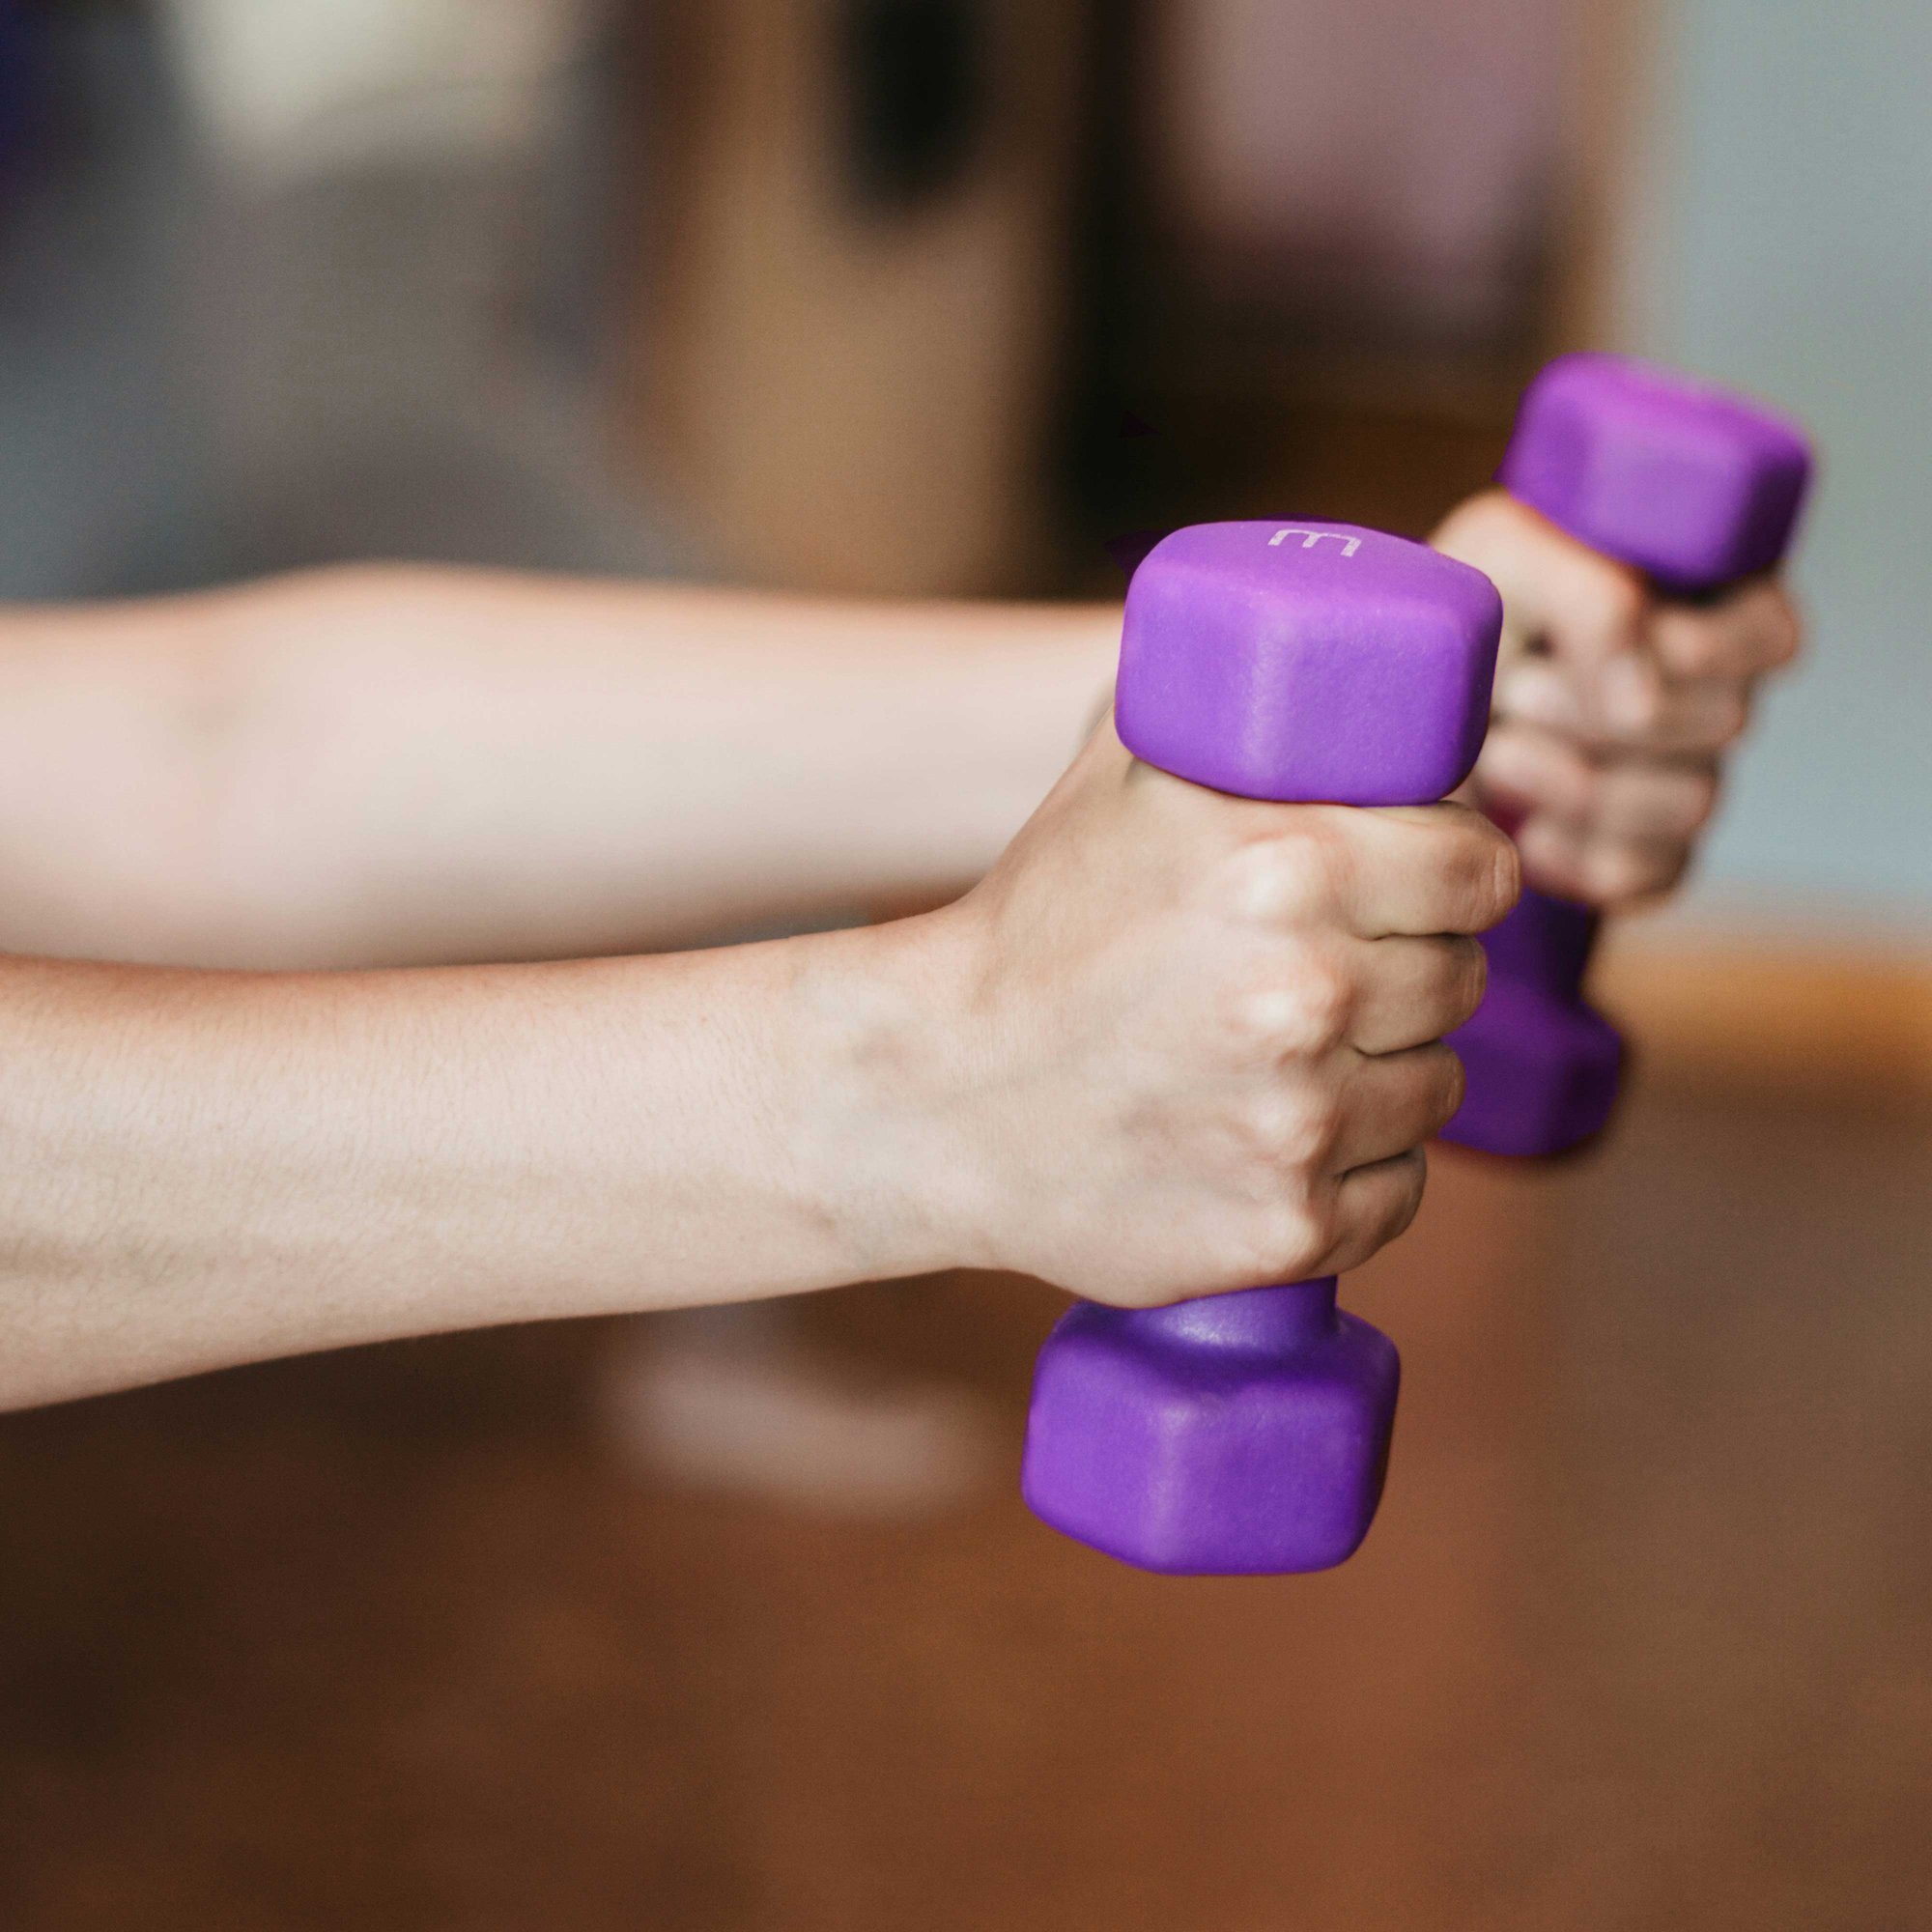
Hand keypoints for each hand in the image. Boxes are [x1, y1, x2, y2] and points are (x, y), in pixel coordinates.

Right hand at [900, 722, 1517, 1305]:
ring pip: (1436, 1089)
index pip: (1482, 871)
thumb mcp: (1125, 780)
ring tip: (1291, 1059)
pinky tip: (1279, 1139)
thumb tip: (1344, 659)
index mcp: (1289, 868)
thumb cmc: (1034, 926)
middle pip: (1461, 979)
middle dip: (1412, 968)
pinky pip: (1399, 1191)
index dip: (1458, 876)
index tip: (1425, 889)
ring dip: (1387, 1071)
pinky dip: (1358, 1171)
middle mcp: (1309, 997)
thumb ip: (1238, 708)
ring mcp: (1301, 1126)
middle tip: (1334, 972)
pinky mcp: (1287, 1228)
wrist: (930, 1094)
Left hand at [1432, 490, 1802, 907]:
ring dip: (1571, 779)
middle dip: (1597, 710)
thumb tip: (1644, 703)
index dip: (1692, 646)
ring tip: (1496, 750)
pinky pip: (1641, 875)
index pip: (1771, 637)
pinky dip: (1566, 852)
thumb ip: (1590, 598)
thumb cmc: (1458, 617)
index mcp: (1705, 601)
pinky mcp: (1640, 857)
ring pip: (1689, 804)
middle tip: (1514, 692)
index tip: (1594, 639)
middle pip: (1724, 721)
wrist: (1389, 715)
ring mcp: (1682, 781)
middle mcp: (1710, 694)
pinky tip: (1515, 824)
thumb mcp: (1504, 556)